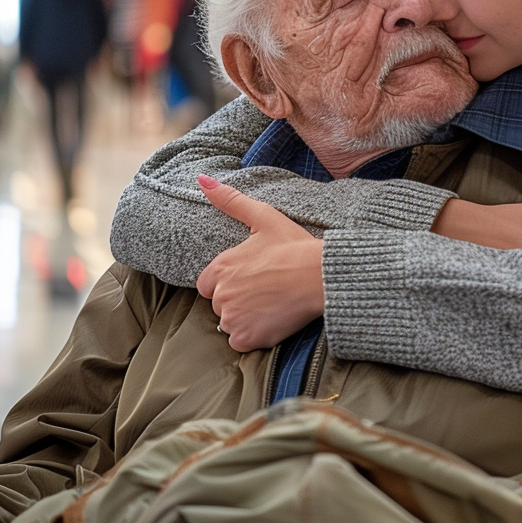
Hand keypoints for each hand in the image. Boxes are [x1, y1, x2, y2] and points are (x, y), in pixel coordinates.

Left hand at [196, 176, 323, 351]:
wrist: (320, 276)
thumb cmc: (294, 246)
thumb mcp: (263, 217)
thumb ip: (230, 200)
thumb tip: (201, 180)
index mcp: (220, 268)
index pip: (209, 285)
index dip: (231, 281)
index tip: (253, 277)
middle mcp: (220, 295)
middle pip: (220, 305)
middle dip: (239, 300)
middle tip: (268, 289)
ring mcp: (233, 318)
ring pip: (230, 323)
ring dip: (246, 318)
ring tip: (273, 303)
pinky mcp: (247, 338)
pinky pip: (240, 342)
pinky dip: (254, 335)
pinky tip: (273, 319)